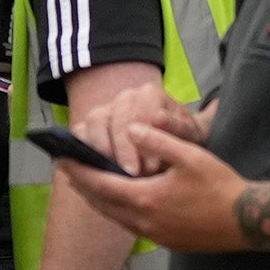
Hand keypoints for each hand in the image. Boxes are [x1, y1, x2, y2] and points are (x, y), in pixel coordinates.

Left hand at [60, 115, 244, 255]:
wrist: (248, 222)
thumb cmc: (220, 187)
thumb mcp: (190, 156)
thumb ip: (157, 141)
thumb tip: (130, 128)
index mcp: (145, 199)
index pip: (100, 184)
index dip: (79, 171)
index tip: (62, 159)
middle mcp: (144, 221)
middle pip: (101, 203)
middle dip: (83, 185)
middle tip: (67, 169)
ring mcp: (154, 235)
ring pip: (114, 216)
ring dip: (98, 199)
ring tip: (86, 183)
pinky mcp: (165, 241)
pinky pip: (130, 225)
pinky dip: (116, 210)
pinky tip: (118, 200)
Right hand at [69, 86, 207, 169]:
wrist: (172, 144)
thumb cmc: (182, 140)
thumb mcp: (191, 135)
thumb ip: (178, 128)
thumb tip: (157, 119)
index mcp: (149, 94)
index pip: (140, 113)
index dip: (143, 142)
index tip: (150, 169)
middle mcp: (124, 97)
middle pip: (114, 118)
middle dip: (122, 149)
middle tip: (131, 175)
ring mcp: (105, 109)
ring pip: (93, 122)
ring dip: (101, 150)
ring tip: (113, 175)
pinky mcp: (90, 125)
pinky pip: (78, 133)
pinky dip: (83, 151)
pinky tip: (96, 173)